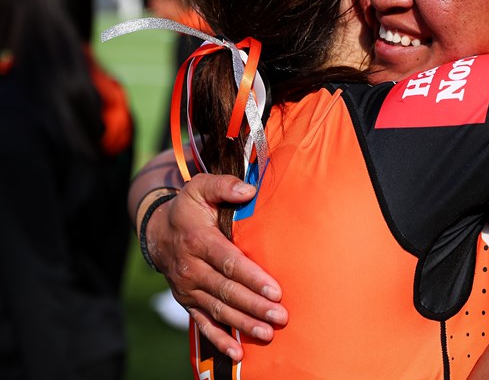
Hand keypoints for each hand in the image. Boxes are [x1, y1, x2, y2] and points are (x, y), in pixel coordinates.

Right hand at [145, 173, 287, 360]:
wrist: (157, 232)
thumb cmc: (188, 208)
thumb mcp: (200, 187)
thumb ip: (223, 185)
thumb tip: (249, 189)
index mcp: (198, 240)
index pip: (228, 262)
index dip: (252, 277)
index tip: (275, 290)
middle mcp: (191, 268)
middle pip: (226, 291)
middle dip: (255, 305)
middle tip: (281, 316)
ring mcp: (188, 288)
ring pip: (219, 310)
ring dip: (244, 324)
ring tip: (269, 333)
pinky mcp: (188, 302)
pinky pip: (203, 324)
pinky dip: (220, 340)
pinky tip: (238, 353)